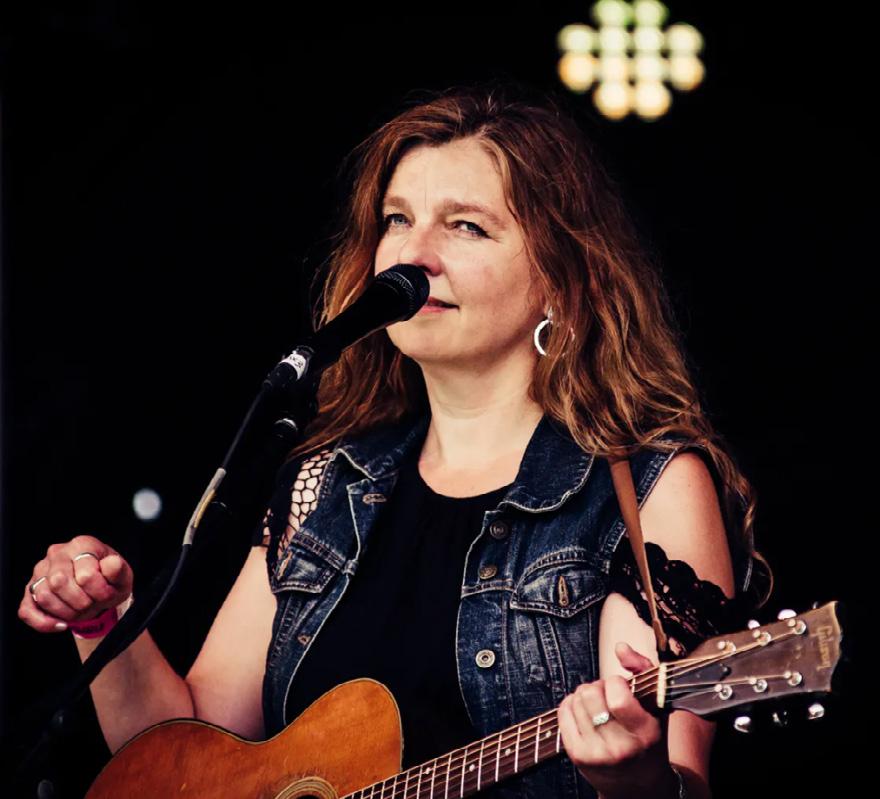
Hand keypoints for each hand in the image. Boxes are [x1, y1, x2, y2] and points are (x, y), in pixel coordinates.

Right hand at [18, 535, 132, 632]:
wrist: (100, 589)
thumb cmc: (109, 578)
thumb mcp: (122, 575)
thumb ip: (118, 570)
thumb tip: (113, 564)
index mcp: (81, 544)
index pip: (86, 574)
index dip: (99, 591)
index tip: (108, 595)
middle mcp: (57, 553)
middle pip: (59, 583)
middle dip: (81, 602)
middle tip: (93, 604)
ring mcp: (40, 571)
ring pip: (43, 596)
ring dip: (66, 612)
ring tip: (81, 611)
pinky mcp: (30, 590)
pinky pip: (27, 610)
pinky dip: (44, 623)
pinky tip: (62, 625)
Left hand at [558, 642, 676, 797]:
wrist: (639, 788)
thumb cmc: (650, 740)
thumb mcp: (658, 707)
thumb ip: (643, 670)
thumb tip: (620, 647)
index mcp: (644, 734)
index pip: (617, 697)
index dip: (616, 683)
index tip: (622, 686)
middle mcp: (619, 747)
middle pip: (590, 693)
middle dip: (599, 685)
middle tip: (609, 695)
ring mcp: (595, 754)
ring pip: (575, 700)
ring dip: (585, 695)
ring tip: (599, 705)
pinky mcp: (577, 756)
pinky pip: (562, 712)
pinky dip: (571, 705)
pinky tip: (584, 712)